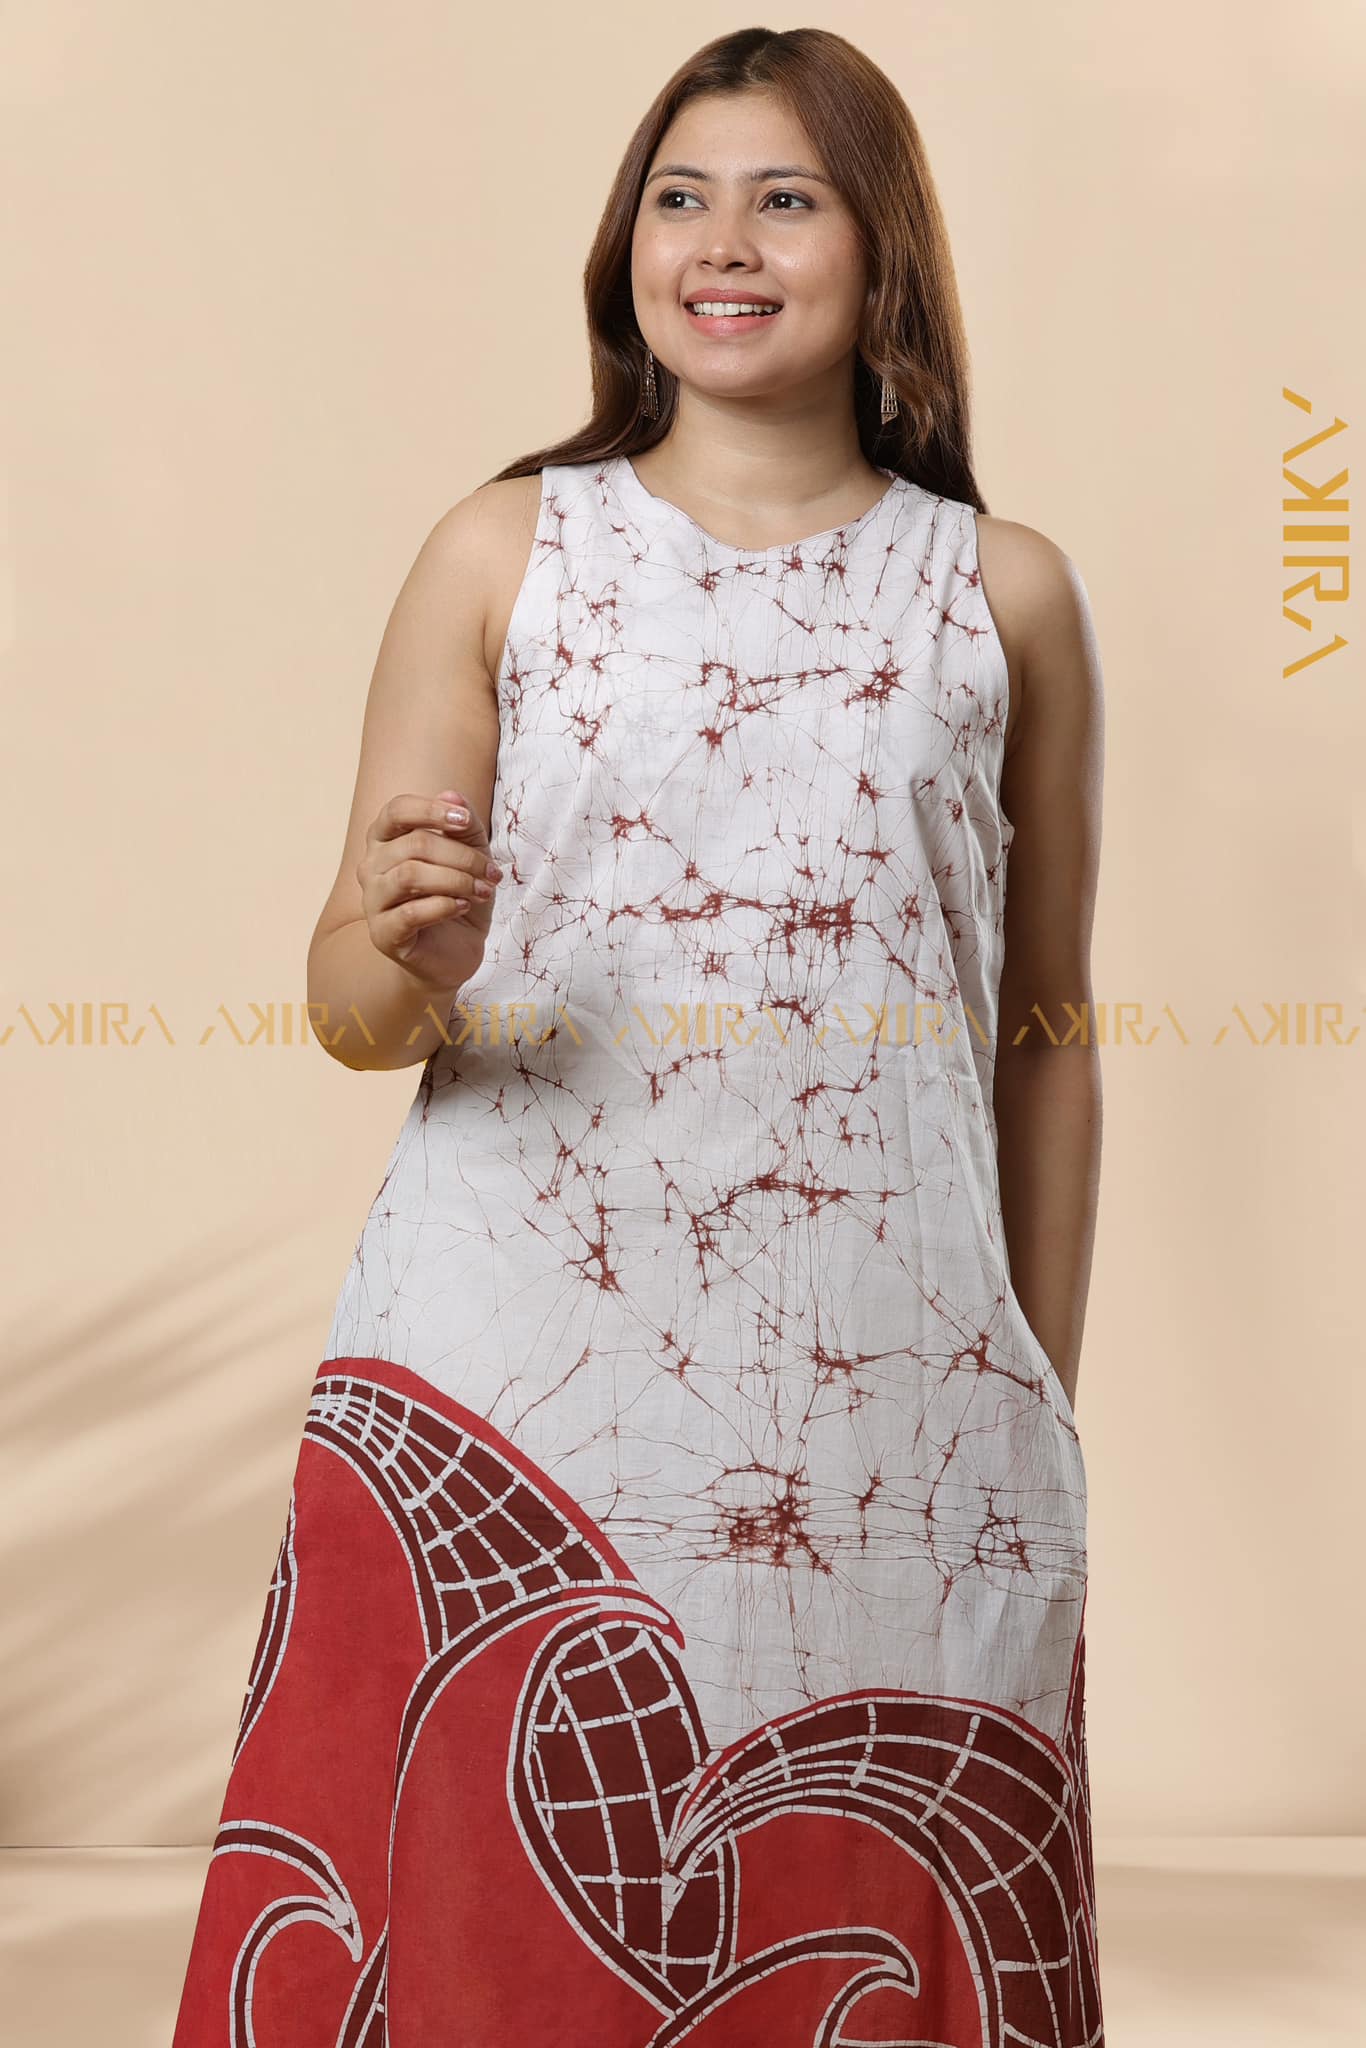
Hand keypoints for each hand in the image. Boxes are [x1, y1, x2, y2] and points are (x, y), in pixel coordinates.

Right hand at [356, 788, 502, 992]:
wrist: (455, 952)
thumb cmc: (459, 897)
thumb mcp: (472, 856)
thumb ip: (464, 825)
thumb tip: (451, 793)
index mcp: (386, 841)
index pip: (397, 810)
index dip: (431, 810)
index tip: (466, 821)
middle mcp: (372, 867)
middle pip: (415, 845)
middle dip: (462, 857)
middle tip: (492, 873)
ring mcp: (373, 901)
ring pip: (410, 875)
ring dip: (456, 880)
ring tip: (483, 891)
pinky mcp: (383, 934)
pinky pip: (411, 912)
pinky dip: (444, 906)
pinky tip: (463, 906)